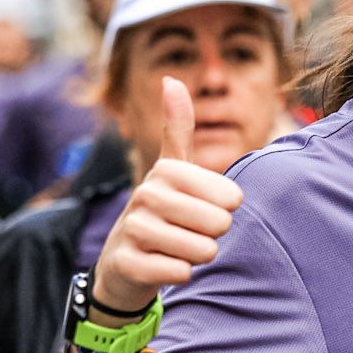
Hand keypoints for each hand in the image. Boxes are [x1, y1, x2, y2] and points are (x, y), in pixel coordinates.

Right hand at [92, 79, 242, 315]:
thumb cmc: (161, 212)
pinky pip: (180, 272)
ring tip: (177, 248)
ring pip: (202, 250)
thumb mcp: (171, 170)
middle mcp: (146, 194)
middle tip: (189, 232)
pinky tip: (163, 265)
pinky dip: (180, 274)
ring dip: (197, 256)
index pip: (230, 197)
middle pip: (219, 224)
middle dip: (212, 235)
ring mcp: (134, 229)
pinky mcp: (128, 264)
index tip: (203, 208)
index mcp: (166, 171)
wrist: (122, 264)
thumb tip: (172, 79)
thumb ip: (177, 128)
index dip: (225, 210)